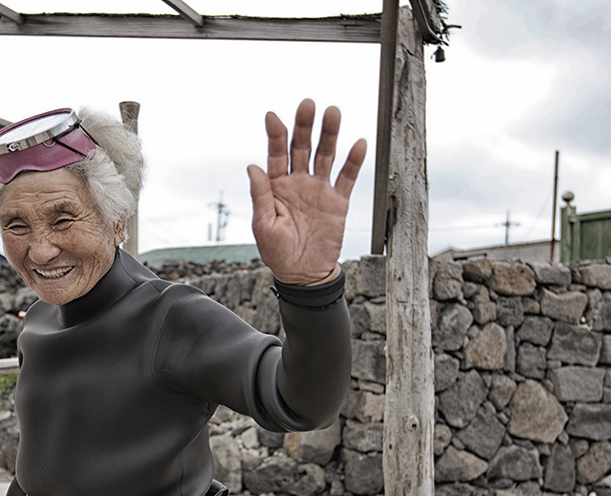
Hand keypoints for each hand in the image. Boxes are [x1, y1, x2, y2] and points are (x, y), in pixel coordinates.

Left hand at [248, 99, 366, 285]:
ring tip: (333, 113)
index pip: (276, 154)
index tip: (273, 117)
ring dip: (329, 134)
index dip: (275, 135)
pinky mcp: (337, 201)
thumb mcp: (263, 226)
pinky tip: (358, 143)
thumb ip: (261, 196)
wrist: (304, 275)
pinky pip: (347, 178)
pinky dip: (353, 161)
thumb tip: (253, 167)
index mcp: (276, 186)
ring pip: (325, 156)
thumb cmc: (278, 253)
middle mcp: (298, 182)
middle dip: (304, 126)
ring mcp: (319, 189)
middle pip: (302, 147)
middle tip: (308, 105)